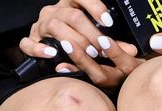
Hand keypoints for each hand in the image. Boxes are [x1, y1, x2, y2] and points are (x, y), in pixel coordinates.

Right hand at [20, 1, 141, 87]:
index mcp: (69, 2)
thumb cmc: (76, 40)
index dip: (95, 7)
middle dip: (89, 33)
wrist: (49, 50)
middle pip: (72, 16)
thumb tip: (132, 50)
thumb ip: (110, 42)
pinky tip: (52, 54)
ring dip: (72, 41)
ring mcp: (39, 25)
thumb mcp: (94, 36)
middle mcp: (53, 11)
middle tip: (101, 48)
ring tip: (85, 53)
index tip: (108, 22)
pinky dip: (39, 48)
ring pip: (54, 26)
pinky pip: (29, 44)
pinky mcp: (29, 40)